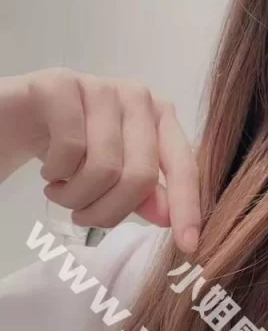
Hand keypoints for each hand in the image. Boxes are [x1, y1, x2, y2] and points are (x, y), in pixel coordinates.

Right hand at [0, 69, 201, 255]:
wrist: (16, 120)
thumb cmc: (69, 149)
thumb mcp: (110, 175)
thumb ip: (142, 193)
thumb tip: (168, 217)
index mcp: (159, 117)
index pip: (183, 166)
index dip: (186, 207)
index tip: (188, 245)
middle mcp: (137, 96)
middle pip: (140, 175)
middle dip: (107, 211)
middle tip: (81, 216)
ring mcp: (101, 87)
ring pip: (104, 167)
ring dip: (75, 196)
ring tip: (60, 190)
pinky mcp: (63, 84)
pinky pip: (70, 148)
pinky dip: (55, 172)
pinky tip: (48, 169)